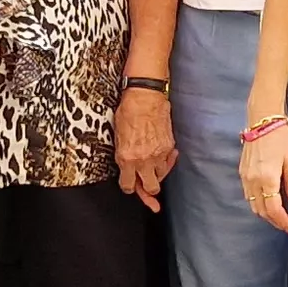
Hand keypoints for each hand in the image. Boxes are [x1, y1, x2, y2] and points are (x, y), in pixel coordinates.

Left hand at [114, 87, 175, 210]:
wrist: (145, 96)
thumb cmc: (129, 111)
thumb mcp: (118, 137)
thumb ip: (123, 156)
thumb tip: (128, 167)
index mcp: (126, 158)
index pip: (128, 186)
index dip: (129, 186)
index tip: (130, 184)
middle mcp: (143, 160)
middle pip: (151, 188)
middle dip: (149, 190)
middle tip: (147, 187)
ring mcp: (159, 154)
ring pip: (161, 176)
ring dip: (157, 172)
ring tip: (153, 164)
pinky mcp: (169, 147)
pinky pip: (169, 161)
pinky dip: (166, 160)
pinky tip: (162, 154)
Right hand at [238, 120, 287, 233]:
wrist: (262, 120)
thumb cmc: (280, 137)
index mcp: (267, 178)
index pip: (274, 209)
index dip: (283, 222)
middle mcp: (252, 181)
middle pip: (261, 211)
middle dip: (275, 221)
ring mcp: (245, 177)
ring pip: (253, 205)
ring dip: (266, 214)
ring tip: (280, 216)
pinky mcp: (242, 173)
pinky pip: (248, 195)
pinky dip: (258, 203)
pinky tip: (268, 202)